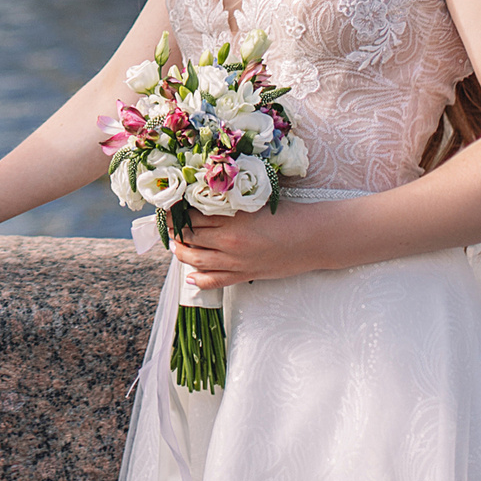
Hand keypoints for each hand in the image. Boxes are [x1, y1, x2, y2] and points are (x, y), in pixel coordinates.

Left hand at [170, 204, 320, 289]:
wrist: (313, 238)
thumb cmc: (288, 214)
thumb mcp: (255, 201)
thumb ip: (230, 202)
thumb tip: (206, 199)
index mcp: (231, 218)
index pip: (192, 215)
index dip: (176, 211)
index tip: (168, 206)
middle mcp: (229, 241)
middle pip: (190, 237)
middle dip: (175, 231)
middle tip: (167, 225)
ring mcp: (236, 261)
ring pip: (197, 259)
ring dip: (181, 253)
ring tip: (175, 246)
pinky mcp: (245, 275)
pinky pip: (215, 281)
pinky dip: (199, 280)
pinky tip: (190, 276)